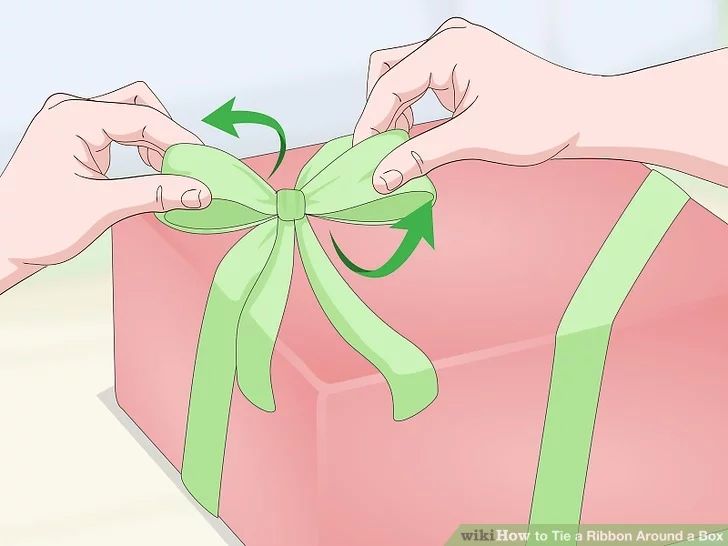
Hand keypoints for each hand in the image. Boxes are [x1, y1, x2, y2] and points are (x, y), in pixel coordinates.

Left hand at [0, 81, 210, 291]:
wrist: (3, 241)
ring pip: (131, 116)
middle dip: (168, 136)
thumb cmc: (37, 224)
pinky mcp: (74, 138)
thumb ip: (156, 193)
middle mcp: (70, 112)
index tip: (205, 164)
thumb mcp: (103, 206)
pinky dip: (141, 149)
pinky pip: (119, 131)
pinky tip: (152, 172)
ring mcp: (70, 123)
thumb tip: (200, 191)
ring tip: (173, 174)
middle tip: (190, 168)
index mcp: (73, 118)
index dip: (180, 140)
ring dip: (156, 143)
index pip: (144, 117)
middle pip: (139, 106)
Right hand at [354, 17, 590, 192]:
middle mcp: (447, 41)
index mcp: (447, 47)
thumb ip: (420, 155)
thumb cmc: (540, 119)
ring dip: (394, 117)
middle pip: (386, 74)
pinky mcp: (462, 68)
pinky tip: (416, 141)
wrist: (583, 115)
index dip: (368, 126)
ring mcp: (455, 52)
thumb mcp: (472, 138)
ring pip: (400, 80)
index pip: (387, 86)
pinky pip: (421, 86)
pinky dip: (412, 113)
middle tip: (379, 156)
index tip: (361, 161)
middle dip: (378, 116)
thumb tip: (380, 178)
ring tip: (398, 154)